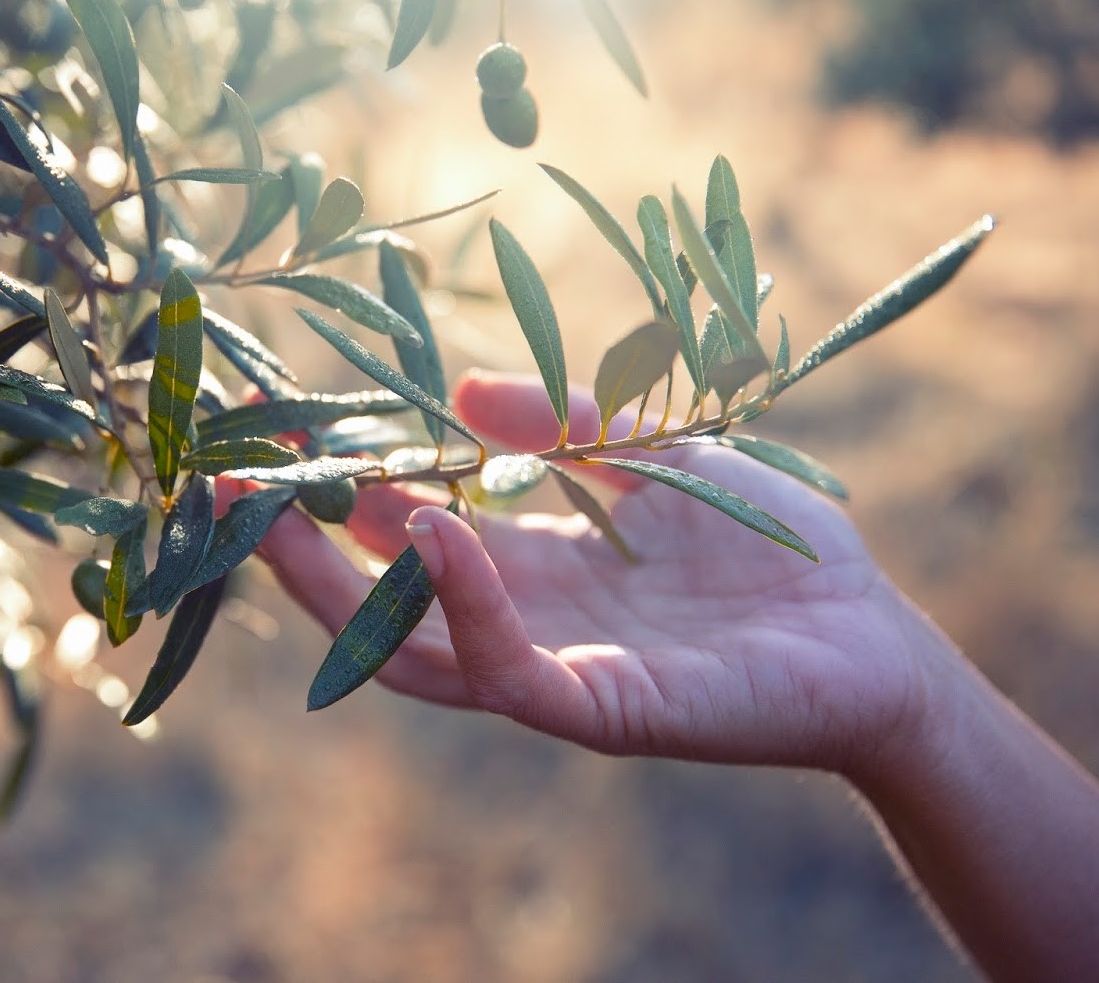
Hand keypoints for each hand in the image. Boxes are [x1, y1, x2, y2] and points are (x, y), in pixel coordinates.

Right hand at [258, 370, 960, 775]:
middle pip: (376, 601)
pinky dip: (466, 606)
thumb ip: (565, 420)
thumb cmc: (772, 545)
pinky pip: (508, 671)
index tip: (276, 429)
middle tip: (225, 479)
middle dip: (293, 548)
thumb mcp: (658, 451)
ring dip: (340, 587)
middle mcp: (520, 623)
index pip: (402, 534)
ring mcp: (552, 672)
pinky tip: (440, 532)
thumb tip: (457, 387)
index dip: (336, 487)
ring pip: (412, 649)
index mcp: (528, 566)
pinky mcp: (603, 711)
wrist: (873, 636)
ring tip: (285, 510)